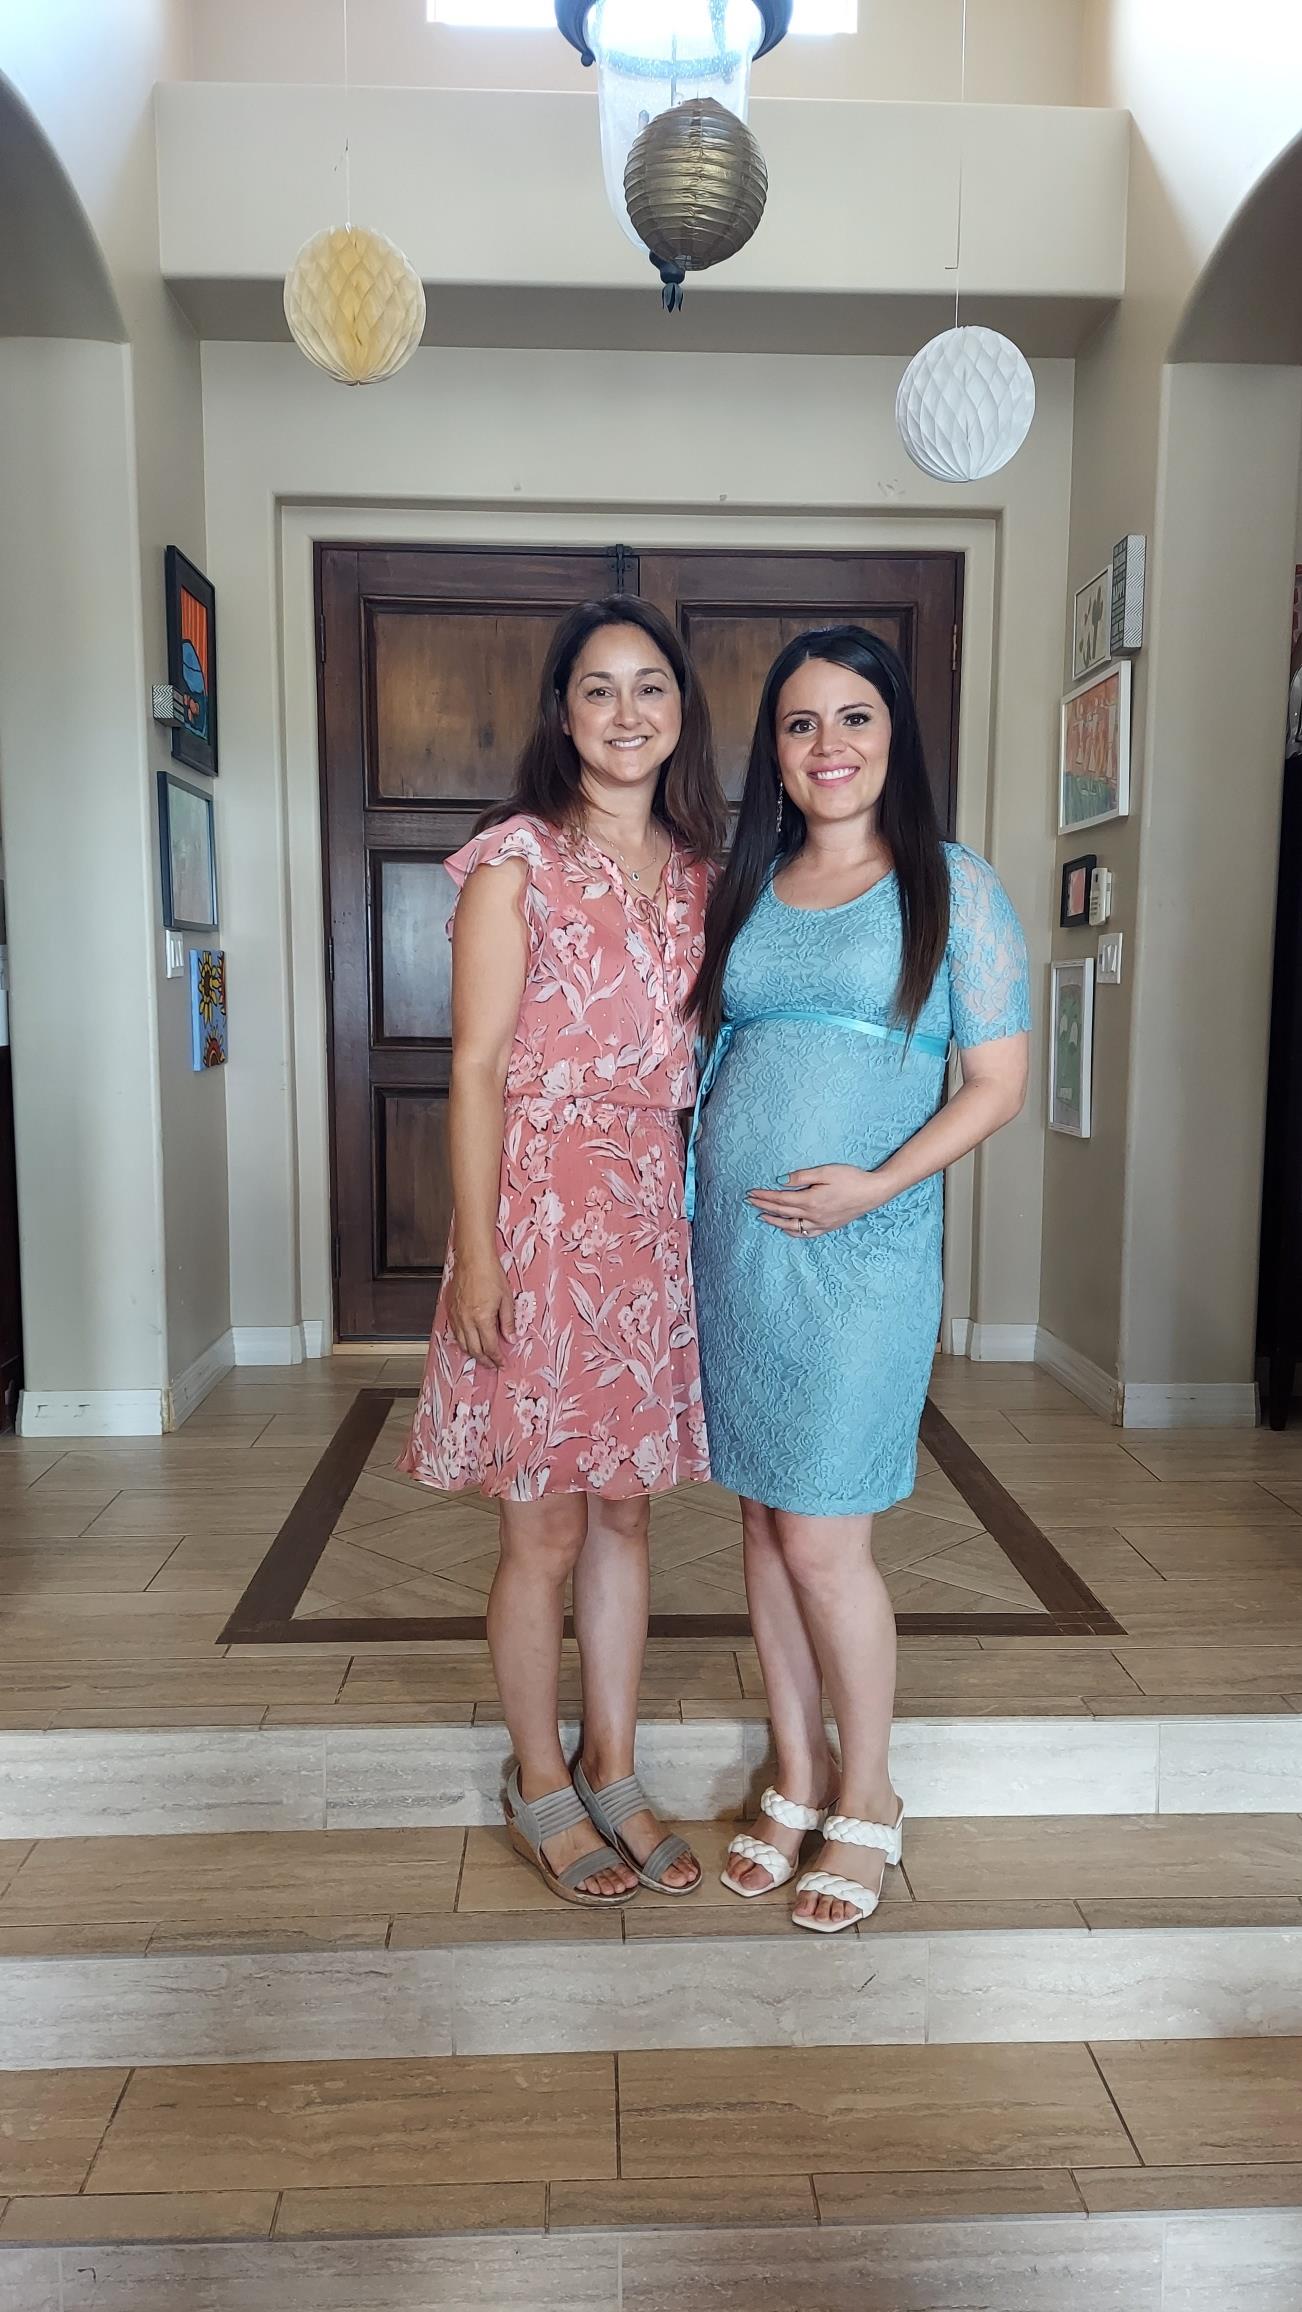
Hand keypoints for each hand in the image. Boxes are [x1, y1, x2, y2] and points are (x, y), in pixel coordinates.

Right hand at [447, 1254, 514, 1365]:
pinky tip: (470, 1341)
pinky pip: (455, 1332)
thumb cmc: (490, 1274)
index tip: (502, 1363)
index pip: (490, 1347)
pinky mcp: (451, 1310)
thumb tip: (511, 1338)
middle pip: (474, 1350)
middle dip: (484, 1360)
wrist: (472, 1259)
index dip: (497, 1358)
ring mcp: (456, 1316)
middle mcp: (467, 1320)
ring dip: (472, 1353)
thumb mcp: (506, 1299)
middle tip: (492, 1364)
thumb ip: (508, 1322)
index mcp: (482, 1318)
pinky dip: (463, 1341)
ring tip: (482, 1357)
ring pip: (462, 1343)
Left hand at [747, 1164, 885, 1236]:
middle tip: (749, 1202)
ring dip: (774, 1221)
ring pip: (791, 1226)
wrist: (873, 1192)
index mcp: (810, 1200)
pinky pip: (806, 1234)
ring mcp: (820, 1224)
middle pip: (782, 1212)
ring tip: (761, 1216)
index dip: (764, 1196)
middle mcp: (813, 1215)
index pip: (780, 1199)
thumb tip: (781, 1181)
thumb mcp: (825, 1171)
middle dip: (764, 1206)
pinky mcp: (828, 1227)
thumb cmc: (851, 1178)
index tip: (751, 1193)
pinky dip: (792, 1232)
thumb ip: (802, 1176)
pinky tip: (785, 1228)